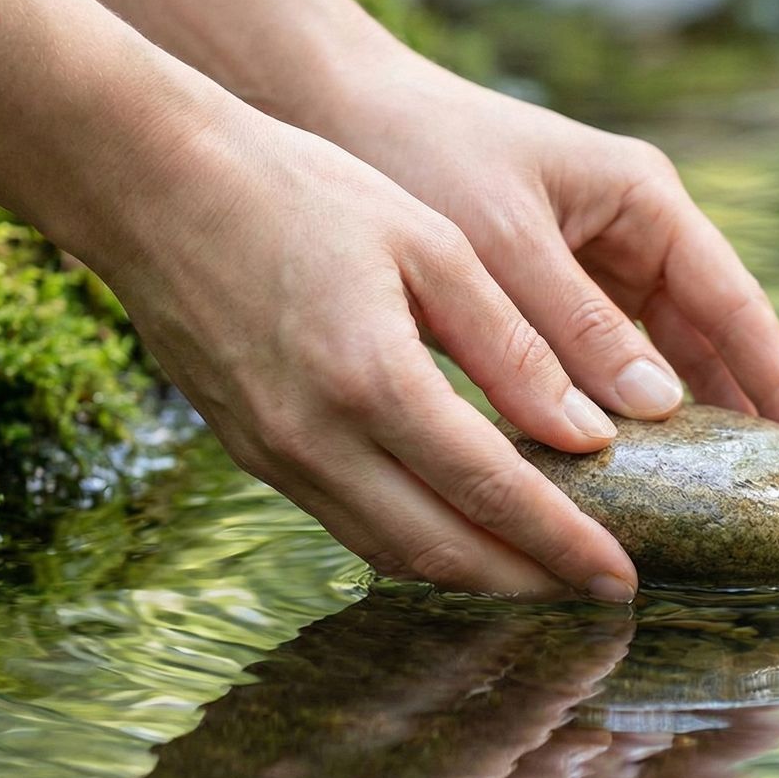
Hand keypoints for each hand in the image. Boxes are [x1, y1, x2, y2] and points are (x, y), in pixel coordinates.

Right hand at [96, 111, 639, 598]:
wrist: (155, 186)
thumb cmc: (302, 192)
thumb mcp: (430, 246)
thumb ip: (512, 347)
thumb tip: (588, 434)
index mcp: (374, 380)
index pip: (493, 491)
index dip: (565, 542)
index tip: (623, 573)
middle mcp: (319, 438)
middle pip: (445, 550)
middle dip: (530, 582)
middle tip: (598, 591)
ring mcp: (277, 455)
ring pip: (392, 552)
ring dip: (474, 577)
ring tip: (543, 575)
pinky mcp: (253, 453)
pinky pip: (349, 524)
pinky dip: (416, 544)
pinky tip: (462, 532)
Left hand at [316, 49, 778, 450]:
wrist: (333, 110)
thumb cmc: (421, 152)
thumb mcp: (502, 239)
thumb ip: (573, 325)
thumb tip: (656, 410)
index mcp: (644, 202)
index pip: (737, 309)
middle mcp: (632, 236)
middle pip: (709, 345)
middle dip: (745, 423)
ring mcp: (592, 269)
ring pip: (655, 366)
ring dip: (680, 433)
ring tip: (714, 513)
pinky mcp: (545, 299)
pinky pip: (596, 373)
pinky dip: (609, 423)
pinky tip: (620, 481)